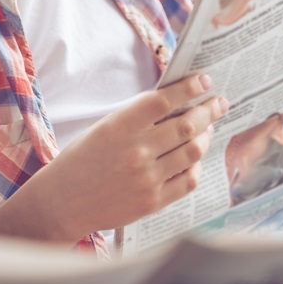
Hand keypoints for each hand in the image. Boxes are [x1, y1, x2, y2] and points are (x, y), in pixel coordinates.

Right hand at [6, 74, 227, 240]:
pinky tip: (194, 158)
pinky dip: (196, 165)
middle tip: (219, 102)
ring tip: (207, 128)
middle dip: (209, 110)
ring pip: (193, 151)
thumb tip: (177, 103)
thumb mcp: (103, 129)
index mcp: (118, 127)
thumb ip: (137, 118)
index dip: (189, 88)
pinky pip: (189, 180)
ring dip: (206, 135)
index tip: (204, 80)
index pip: (163, 101)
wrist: (64, 202)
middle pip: (187, 126)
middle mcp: (135, 152)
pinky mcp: (154, 201)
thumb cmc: (81, 160)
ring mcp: (147, 179)